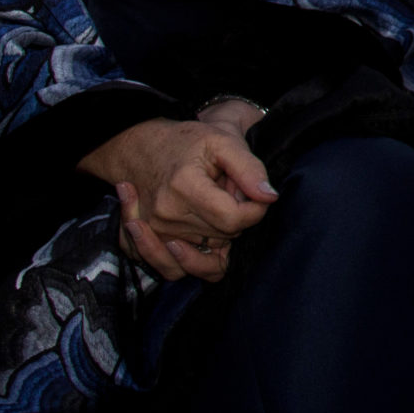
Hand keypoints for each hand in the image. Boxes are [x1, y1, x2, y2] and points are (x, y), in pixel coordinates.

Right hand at [81, 117, 277, 282]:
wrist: (144, 149)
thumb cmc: (186, 143)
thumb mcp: (222, 142)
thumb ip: (249, 169)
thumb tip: (270, 197)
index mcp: (183, 187)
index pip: (234, 219)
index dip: (254, 209)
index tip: (254, 193)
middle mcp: (167, 215)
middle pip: (224, 235)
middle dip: (235, 216)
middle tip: (225, 190)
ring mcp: (157, 231)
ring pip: (210, 251)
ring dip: (219, 232)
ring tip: (210, 205)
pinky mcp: (153, 242)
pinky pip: (181, 269)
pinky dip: (198, 259)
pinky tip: (202, 234)